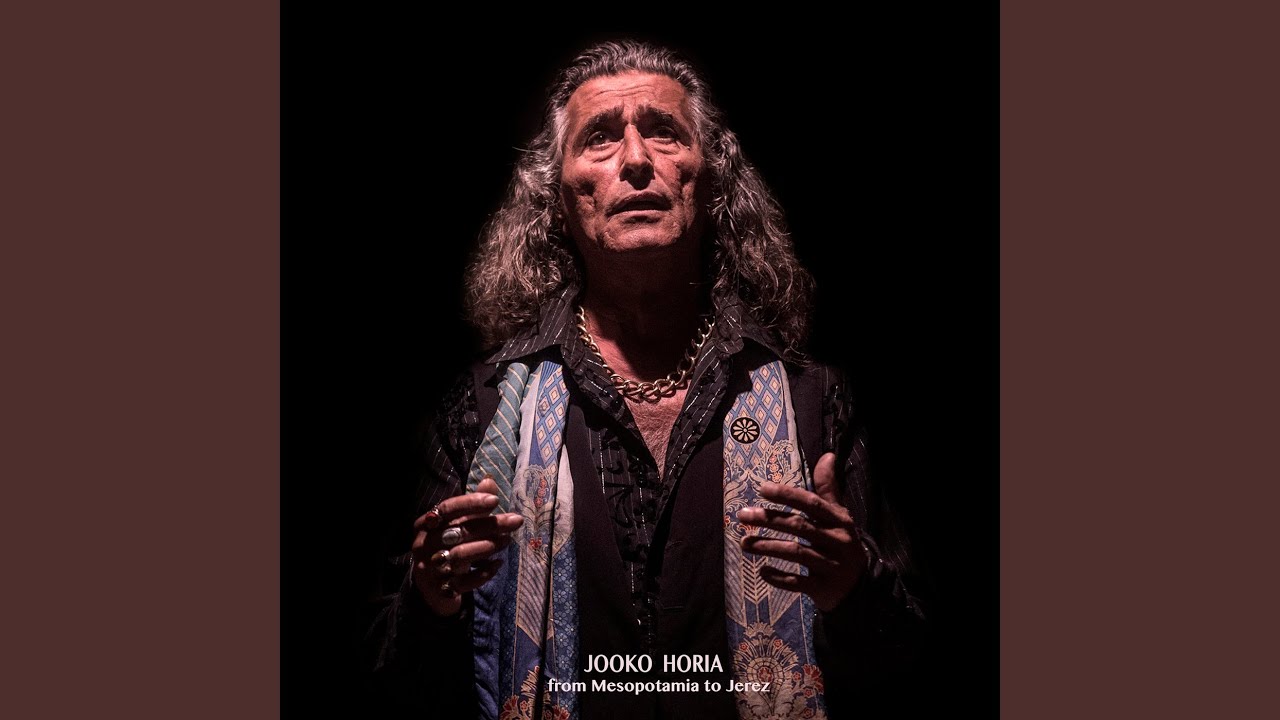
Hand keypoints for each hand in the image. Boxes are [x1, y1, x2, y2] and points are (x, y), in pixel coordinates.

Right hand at [410, 477, 523, 616]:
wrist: (430, 588)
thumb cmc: (446, 547)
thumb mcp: (456, 525)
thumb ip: (472, 506)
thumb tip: (489, 481)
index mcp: (425, 525)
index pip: (446, 509)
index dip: (470, 503)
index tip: (495, 500)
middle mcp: (424, 545)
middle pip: (457, 531)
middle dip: (489, 525)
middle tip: (516, 521)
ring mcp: (430, 569)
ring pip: (459, 556)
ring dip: (487, 546)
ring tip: (507, 540)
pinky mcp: (441, 589)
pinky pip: (464, 582)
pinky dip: (483, 573)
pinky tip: (498, 564)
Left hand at [735, 452, 868, 611]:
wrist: (860, 587)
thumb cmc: (841, 543)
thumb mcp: (839, 516)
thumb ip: (828, 489)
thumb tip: (827, 455)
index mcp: (839, 521)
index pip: (812, 504)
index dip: (788, 495)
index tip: (763, 488)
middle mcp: (837, 541)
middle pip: (799, 526)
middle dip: (769, 519)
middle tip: (743, 515)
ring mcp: (830, 565)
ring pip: (796, 553)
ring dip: (767, 546)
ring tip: (744, 543)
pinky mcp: (823, 588)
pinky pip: (798, 581)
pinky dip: (779, 577)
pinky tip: (762, 571)